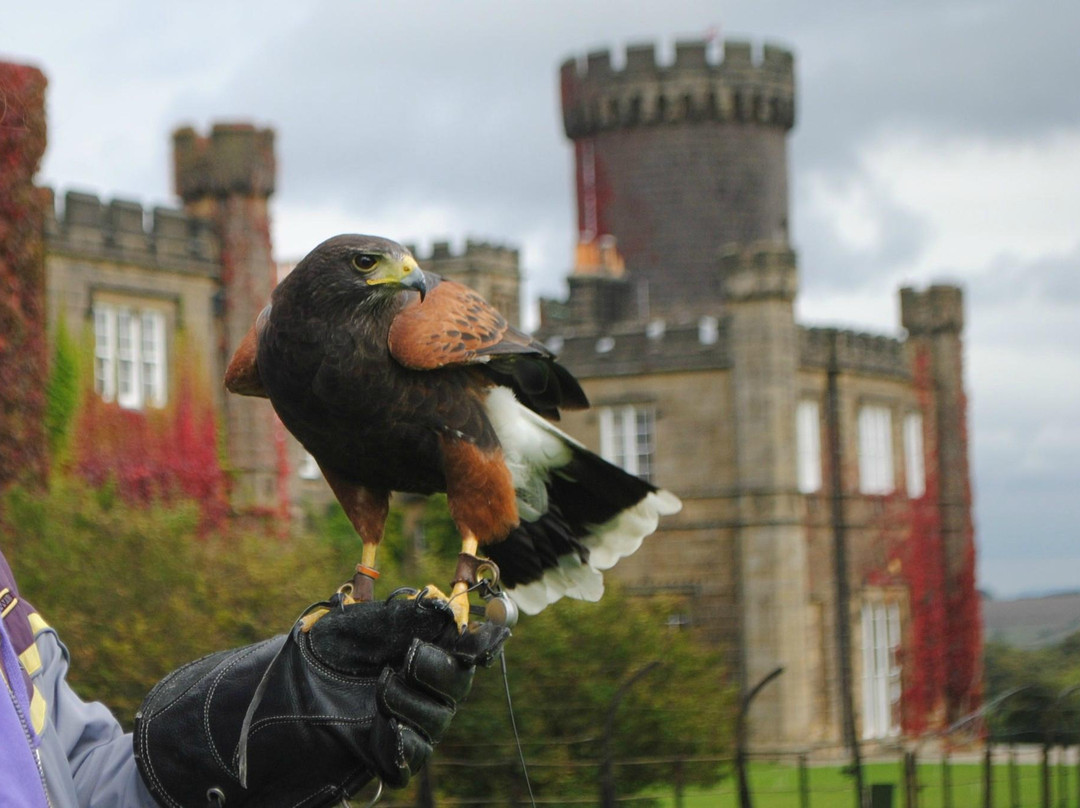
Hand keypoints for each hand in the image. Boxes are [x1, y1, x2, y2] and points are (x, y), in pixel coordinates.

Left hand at [134, 595, 508, 807]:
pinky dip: (404, 739)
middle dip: (440, 667)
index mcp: (420, 645)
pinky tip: (384, 726)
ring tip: (381, 688)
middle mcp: (421, 682)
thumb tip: (446, 607)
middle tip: (406, 657)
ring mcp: (407, 720)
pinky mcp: (389, 755)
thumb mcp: (356, 627)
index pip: (470, 641)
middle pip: (461, 679)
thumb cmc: (315, 653)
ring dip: (416, 699)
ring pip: (439, 716)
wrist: (270, 700)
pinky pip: (414, 753)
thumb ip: (402, 618)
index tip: (495, 622)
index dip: (489, 632)